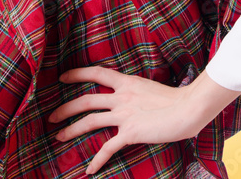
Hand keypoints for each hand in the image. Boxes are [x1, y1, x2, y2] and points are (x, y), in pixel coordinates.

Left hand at [48, 65, 240, 174]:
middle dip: (65, 109)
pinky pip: (107, 148)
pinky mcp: (130, 132)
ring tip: (58, 137)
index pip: (97, 72)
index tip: (62, 77)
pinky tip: (89, 169)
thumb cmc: (177, 100)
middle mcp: (122, 96)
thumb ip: (138, 92)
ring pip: (89, 121)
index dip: (77, 74)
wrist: (189, 108)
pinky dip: (97, 160)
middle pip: (85, 100)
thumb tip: (132, 97)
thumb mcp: (151, 89)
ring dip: (70, 130)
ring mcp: (124, 114)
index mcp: (127, 82)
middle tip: (51, 116)